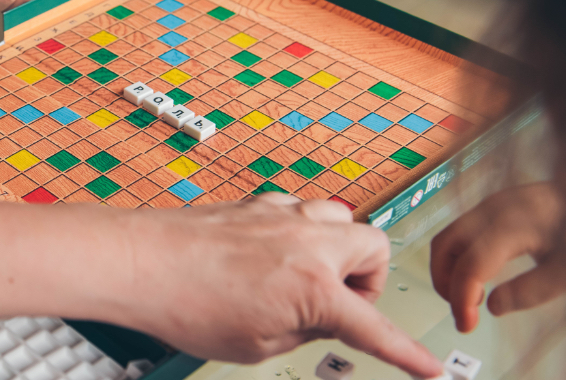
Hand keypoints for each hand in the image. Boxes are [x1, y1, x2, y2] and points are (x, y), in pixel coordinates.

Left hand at [114, 194, 442, 377]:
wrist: (136, 262)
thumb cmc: (185, 305)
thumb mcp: (255, 345)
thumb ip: (301, 329)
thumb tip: (319, 316)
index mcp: (313, 288)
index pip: (374, 327)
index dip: (406, 354)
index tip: (429, 370)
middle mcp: (306, 241)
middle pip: (375, 246)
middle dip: (367, 279)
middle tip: (338, 305)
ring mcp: (280, 214)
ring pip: (339, 216)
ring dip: (336, 248)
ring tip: (305, 277)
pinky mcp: (254, 202)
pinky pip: (297, 209)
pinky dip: (297, 231)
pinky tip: (271, 255)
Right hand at [431, 182, 565, 332]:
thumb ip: (532, 290)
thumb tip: (493, 307)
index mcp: (510, 225)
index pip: (469, 266)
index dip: (460, 299)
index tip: (466, 325)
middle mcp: (491, 210)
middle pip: (443, 247)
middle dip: (444, 284)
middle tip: (464, 311)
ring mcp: (487, 205)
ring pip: (446, 239)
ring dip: (448, 271)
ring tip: (472, 295)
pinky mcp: (489, 207)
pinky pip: (458, 232)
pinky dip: (456, 257)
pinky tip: (479, 274)